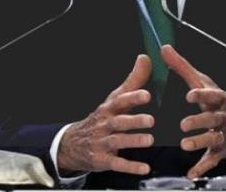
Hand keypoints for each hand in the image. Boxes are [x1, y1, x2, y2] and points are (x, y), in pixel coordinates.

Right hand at [57, 54, 155, 175]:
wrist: (73, 143)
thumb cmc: (102, 118)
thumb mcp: (115, 99)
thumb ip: (133, 81)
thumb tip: (145, 58)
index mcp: (109, 108)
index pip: (120, 101)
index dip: (133, 97)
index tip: (147, 95)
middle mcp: (105, 124)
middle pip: (119, 121)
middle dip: (134, 120)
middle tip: (151, 120)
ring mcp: (102, 142)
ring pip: (118, 141)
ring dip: (133, 141)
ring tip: (149, 140)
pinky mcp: (103, 159)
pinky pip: (116, 163)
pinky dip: (130, 166)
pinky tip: (144, 168)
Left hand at [161, 44, 225, 178]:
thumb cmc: (217, 101)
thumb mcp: (203, 82)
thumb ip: (182, 67)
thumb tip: (164, 48)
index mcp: (221, 99)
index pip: (214, 95)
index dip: (203, 94)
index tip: (189, 94)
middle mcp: (225, 117)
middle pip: (214, 119)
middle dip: (200, 121)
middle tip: (183, 124)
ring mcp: (224, 135)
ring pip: (214, 140)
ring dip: (200, 142)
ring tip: (184, 145)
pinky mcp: (221, 151)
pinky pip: (212, 161)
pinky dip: (202, 167)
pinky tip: (191, 173)